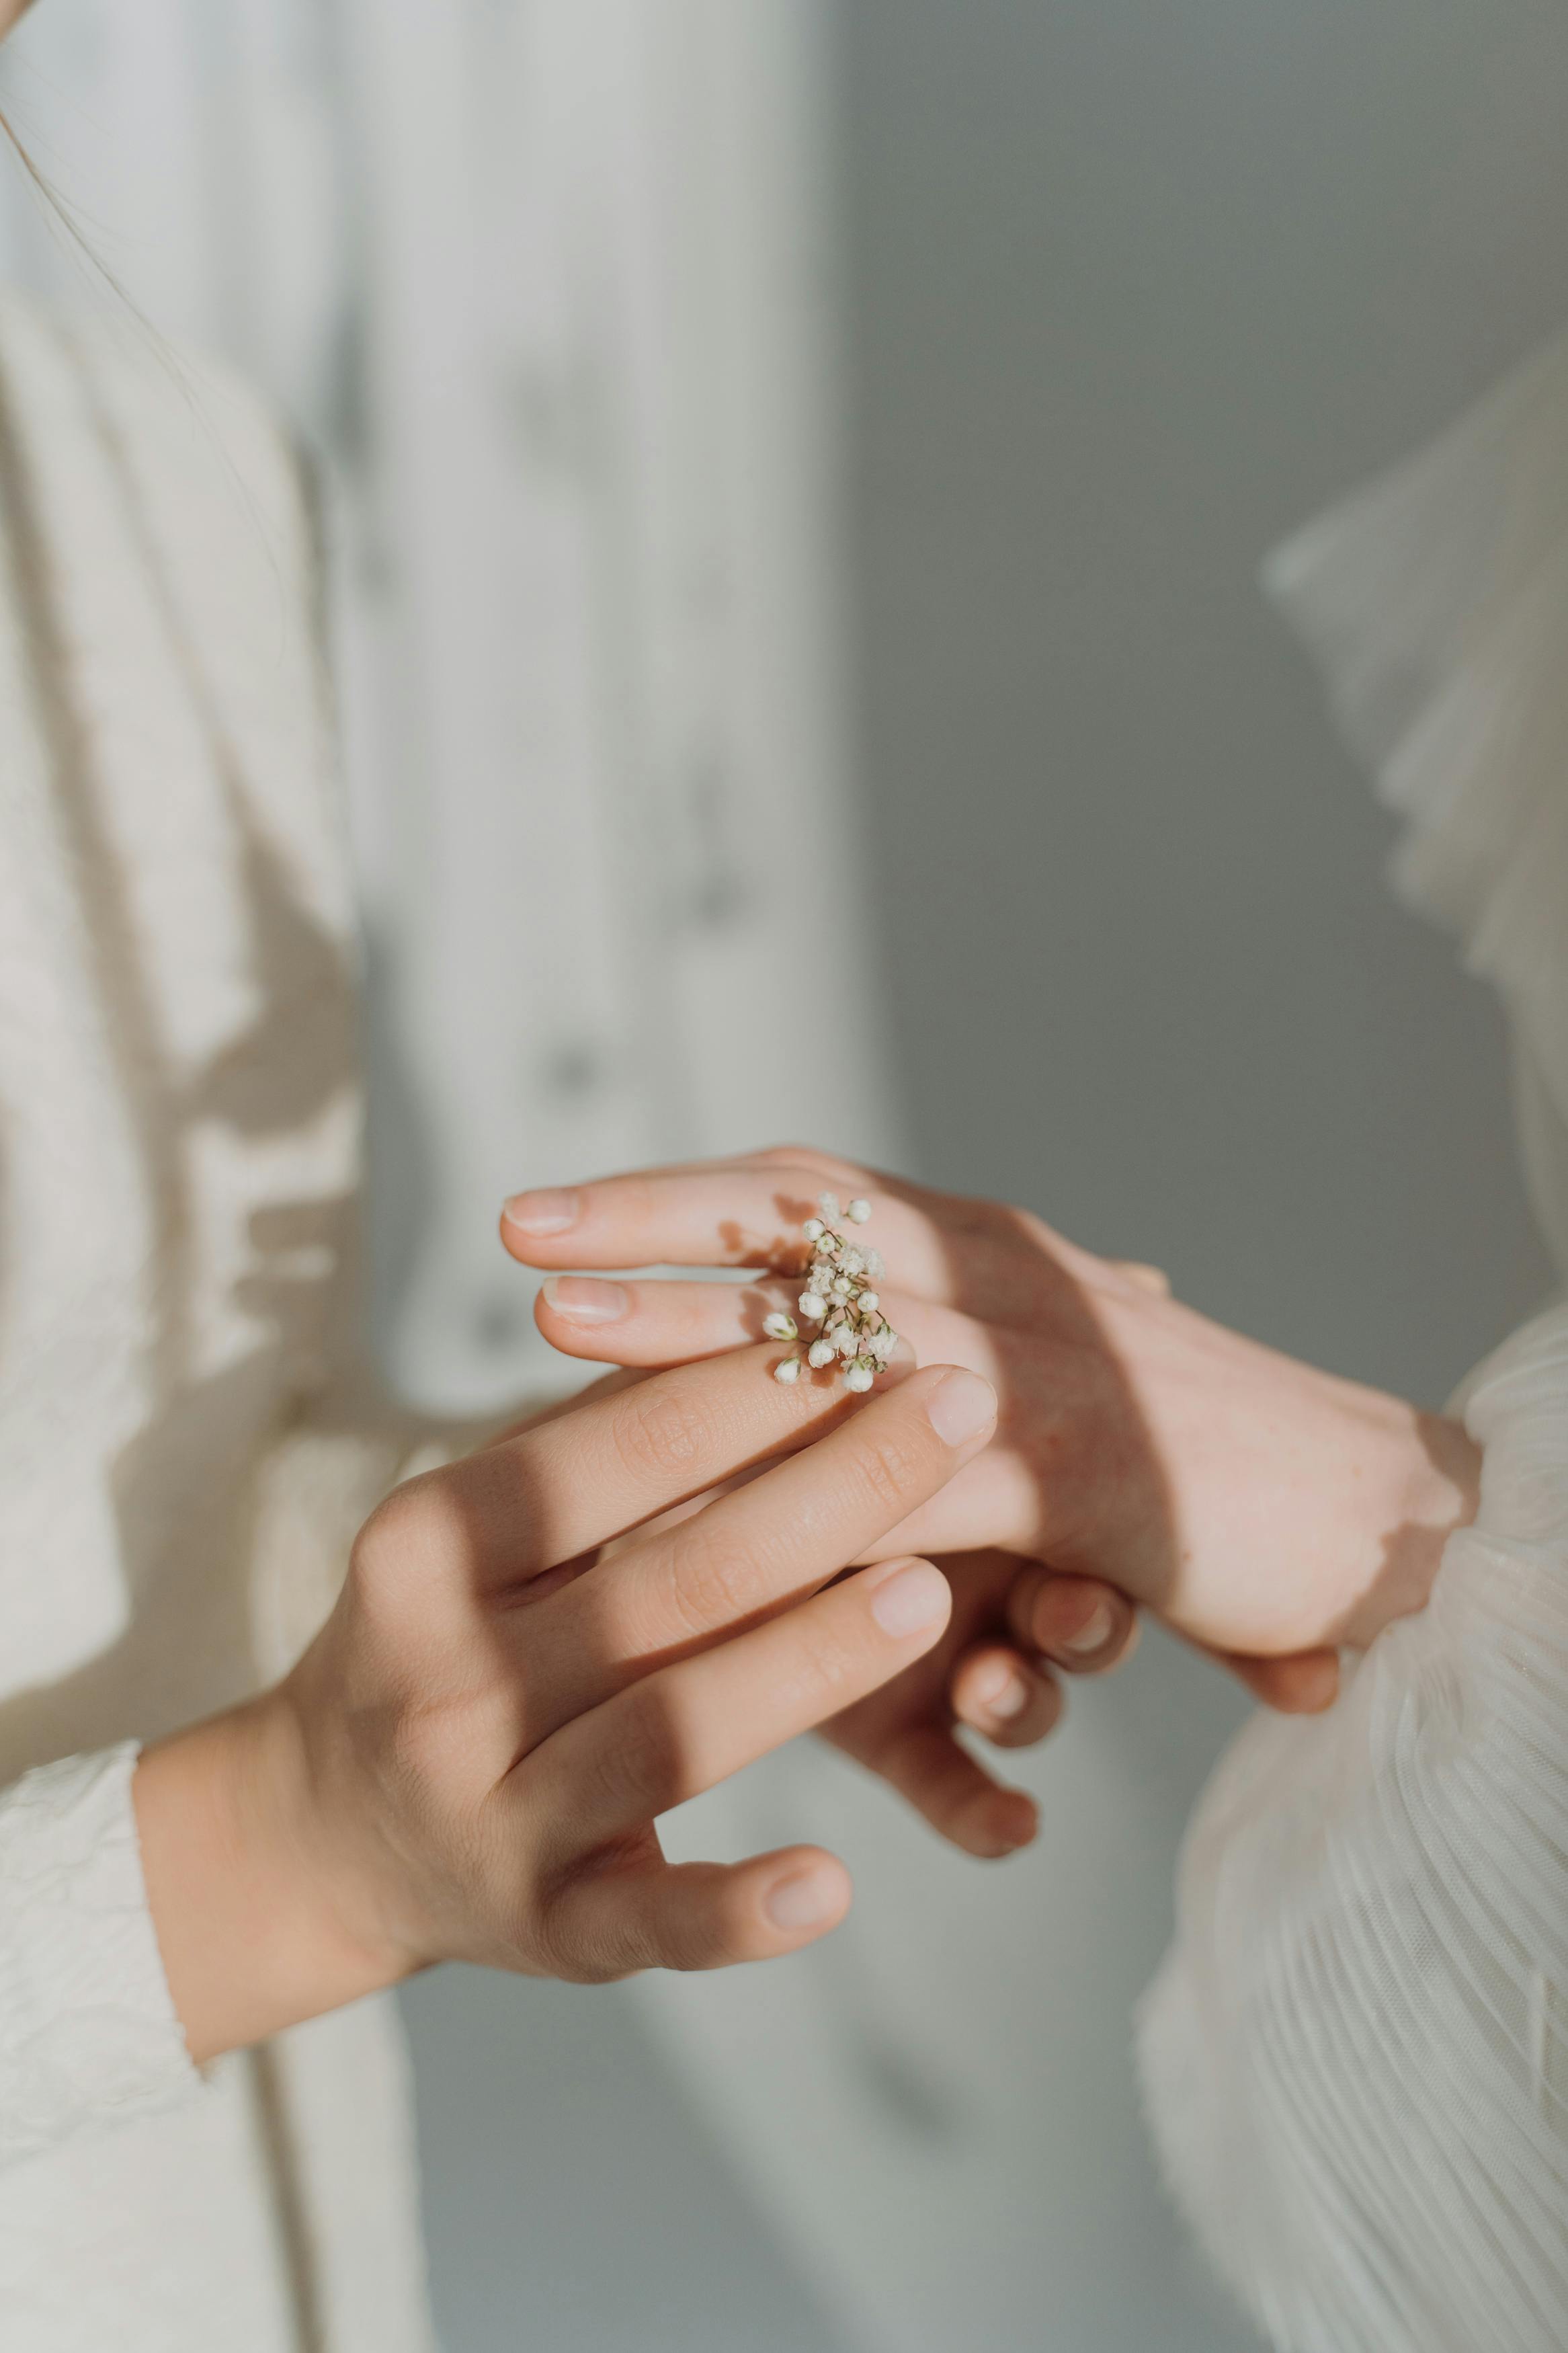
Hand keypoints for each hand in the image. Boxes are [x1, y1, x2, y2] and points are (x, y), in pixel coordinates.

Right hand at [133, 1345, 998, 2060]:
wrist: (329, 1828)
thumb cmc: (451, 1629)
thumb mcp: (479, 1521)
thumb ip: (598, 1435)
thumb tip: (761, 1306)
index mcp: (433, 1546)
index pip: (614, 1452)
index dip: (753, 1388)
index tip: (877, 1329)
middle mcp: (453, 1679)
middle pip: (674, 1578)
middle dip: (837, 1487)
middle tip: (964, 1412)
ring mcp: (498, 1812)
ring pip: (677, 1733)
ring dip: (810, 1661)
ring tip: (931, 1591)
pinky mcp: (549, 1930)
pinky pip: (653, 1923)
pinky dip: (738, 1911)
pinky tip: (832, 1882)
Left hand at [501, 1147, 1482, 1715]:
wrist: (1356, 1501)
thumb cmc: (1179, 1446)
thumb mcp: (1034, 1370)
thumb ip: (924, 1354)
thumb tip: (801, 1348)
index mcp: (978, 1248)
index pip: (804, 1195)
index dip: (672, 1198)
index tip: (541, 1213)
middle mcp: (998, 1278)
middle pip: (800, 1231)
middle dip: (652, 1228)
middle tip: (516, 1235)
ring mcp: (1039, 1365)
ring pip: (840, 1331)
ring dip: (694, 1325)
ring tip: (563, 1326)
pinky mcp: (1083, 1471)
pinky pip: (924, 1476)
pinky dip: (812, 1486)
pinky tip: (716, 1503)